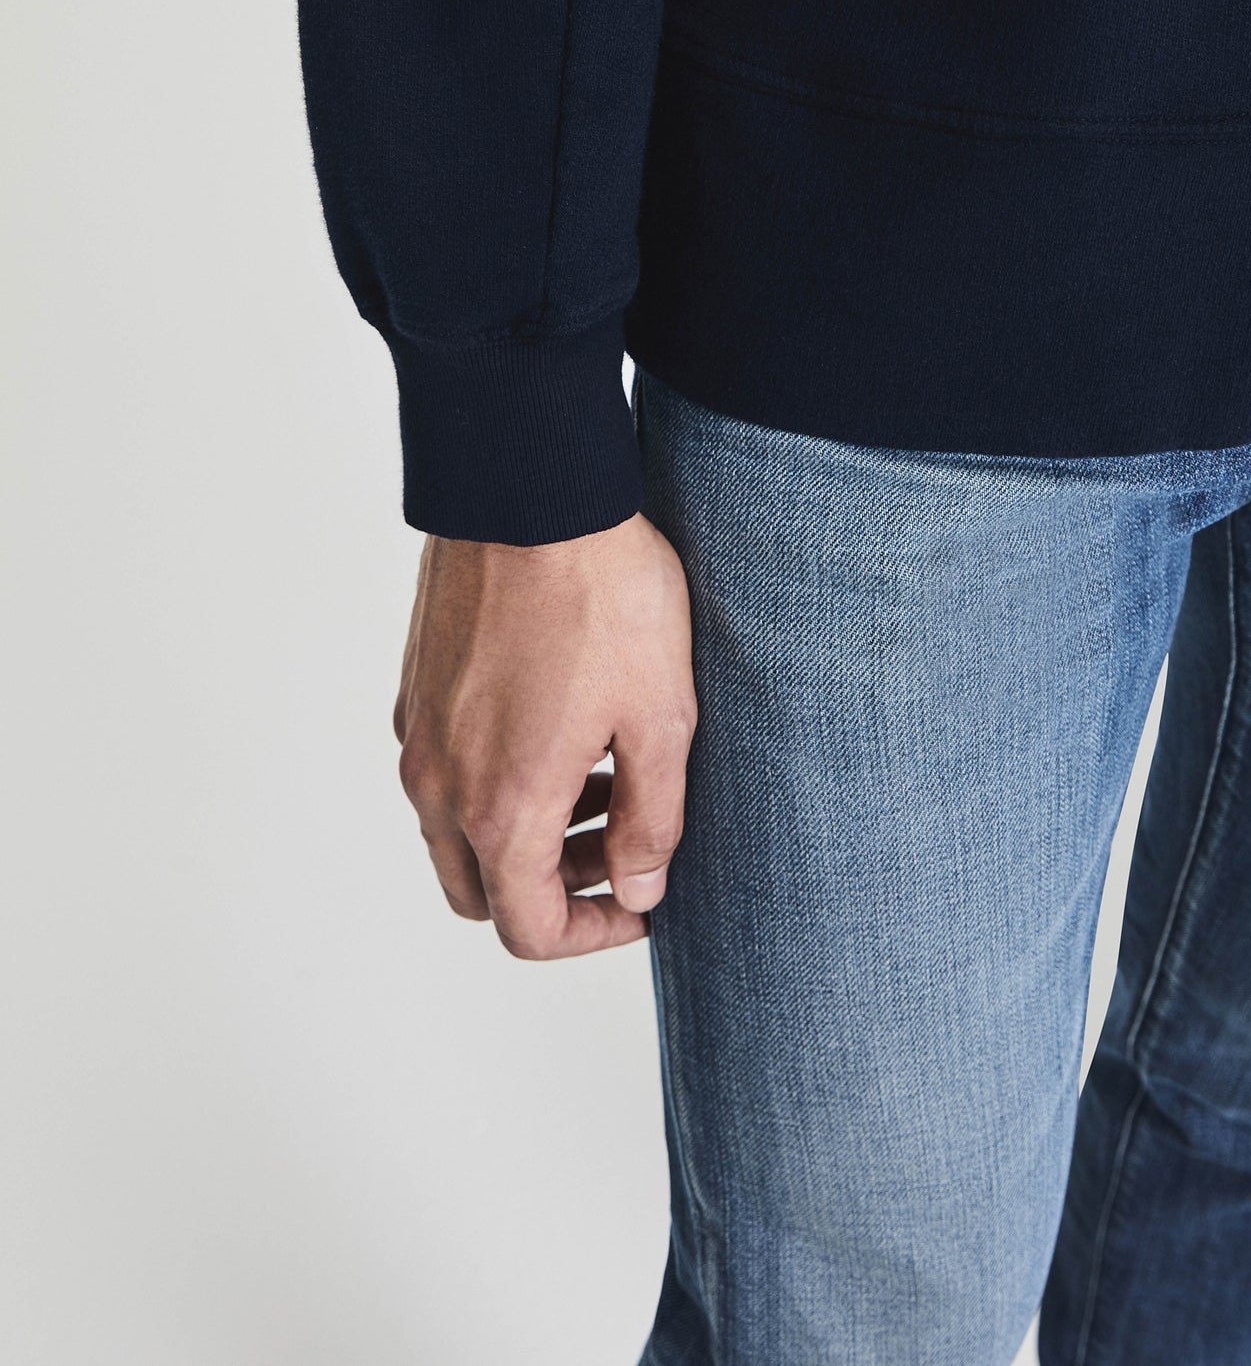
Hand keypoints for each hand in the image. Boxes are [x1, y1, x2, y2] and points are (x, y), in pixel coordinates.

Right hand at [392, 513, 696, 958]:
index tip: (642, 900)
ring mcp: (418, 733)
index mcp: (502, 806)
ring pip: (457, 832)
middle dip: (552, 889)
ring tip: (601, 778)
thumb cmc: (603, 595)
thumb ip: (653, 820)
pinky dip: (493, 781)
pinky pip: (444, 771)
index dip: (594, 933)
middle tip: (620, 844)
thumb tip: (640, 886)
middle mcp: (441, 783)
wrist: (530, 490)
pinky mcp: (415, 687)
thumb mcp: (661, 717)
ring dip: (523, 833)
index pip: (529, 928)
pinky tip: (558, 725)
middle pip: (481, 892)